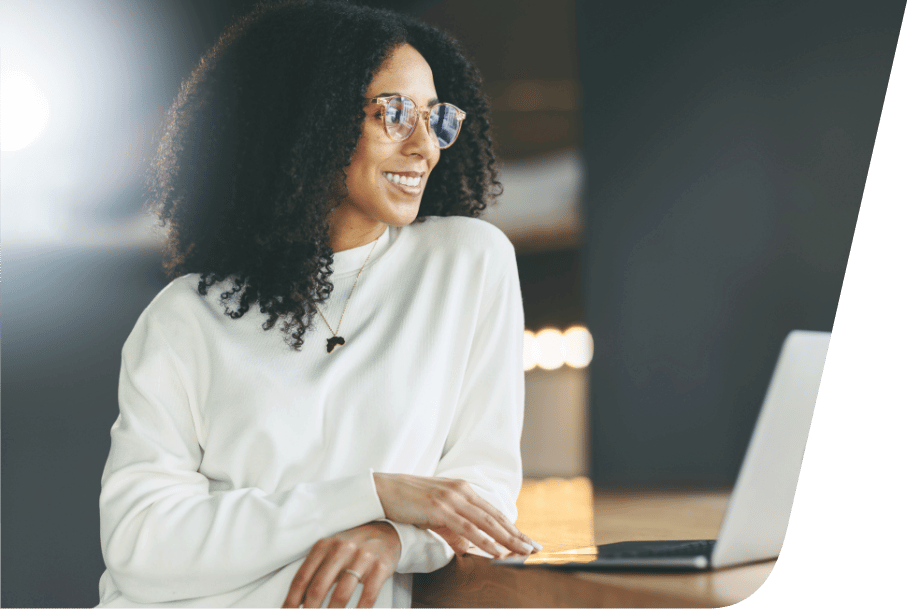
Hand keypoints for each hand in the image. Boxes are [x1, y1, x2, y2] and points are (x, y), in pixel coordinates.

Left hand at [282, 522, 400, 608]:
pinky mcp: (381, 566)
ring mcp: (362, 557)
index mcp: (324, 545)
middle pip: (318, 588)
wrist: (387, 533)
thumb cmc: (353, 547)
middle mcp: (341, 549)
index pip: (301, 578)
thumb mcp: (331, 552)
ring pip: (341, 594)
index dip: (291, 601)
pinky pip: (367, 595)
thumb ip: (315, 572)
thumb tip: (297, 601)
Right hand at [372, 473, 538, 557]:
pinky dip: (484, 541)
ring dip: (507, 539)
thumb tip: (467, 546)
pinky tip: (496, 551)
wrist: (381, 490)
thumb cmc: (406, 502)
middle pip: (495, 516)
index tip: (526, 540)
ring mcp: (451, 498)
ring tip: (522, 552)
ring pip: (486, 522)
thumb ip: (452, 527)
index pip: (492, 511)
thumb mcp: (434, 513)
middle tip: (535, 548)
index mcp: (462, 489)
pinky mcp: (440, 509)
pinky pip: (467, 528)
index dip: (511, 526)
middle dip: (516, 534)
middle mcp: (461, 491)